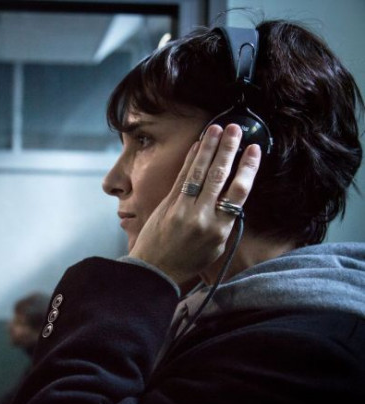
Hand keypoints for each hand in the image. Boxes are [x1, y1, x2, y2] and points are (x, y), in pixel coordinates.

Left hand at [129, 124, 260, 285]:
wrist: (155, 269)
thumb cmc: (188, 260)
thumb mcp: (216, 247)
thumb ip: (225, 223)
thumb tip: (232, 197)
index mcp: (220, 229)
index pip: (239, 192)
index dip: (248, 168)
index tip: (254, 149)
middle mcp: (203, 216)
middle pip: (219, 176)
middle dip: (229, 149)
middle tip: (237, 128)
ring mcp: (183, 208)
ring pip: (199, 171)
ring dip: (209, 147)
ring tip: (218, 127)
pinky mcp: (168, 203)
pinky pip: (182, 176)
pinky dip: (190, 158)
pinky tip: (198, 144)